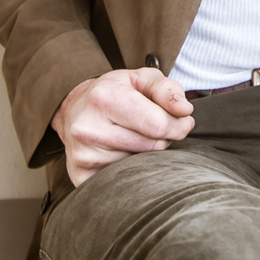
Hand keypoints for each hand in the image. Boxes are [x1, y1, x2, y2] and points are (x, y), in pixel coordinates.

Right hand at [51, 67, 194, 186]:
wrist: (74, 110)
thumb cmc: (115, 92)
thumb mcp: (142, 78)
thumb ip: (167, 89)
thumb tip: (185, 110)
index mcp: (105, 98)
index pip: (158, 125)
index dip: (179, 125)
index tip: (183, 121)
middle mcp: (88, 129)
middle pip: (153, 147)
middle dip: (164, 138)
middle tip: (154, 127)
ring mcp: (83, 156)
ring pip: (142, 165)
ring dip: (148, 153)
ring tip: (135, 136)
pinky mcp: (81, 177)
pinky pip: (126, 180)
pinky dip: (132, 168)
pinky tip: (123, 151)